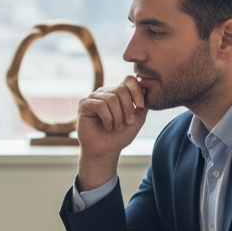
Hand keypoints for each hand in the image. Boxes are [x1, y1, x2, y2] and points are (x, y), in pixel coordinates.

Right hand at [76, 76, 147, 190]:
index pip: (129, 80)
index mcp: (118, 92)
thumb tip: (147, 90)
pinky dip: (108, 118)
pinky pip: (100, 105)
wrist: (106, 150)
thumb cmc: (120, 135)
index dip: (137, 91)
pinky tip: (107, 126)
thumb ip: (143, 104)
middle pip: (121, 89)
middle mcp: (105, 91)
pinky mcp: (84, 103)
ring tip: (116, 127)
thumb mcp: (137, 119)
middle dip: (128, 108)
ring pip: (111, 98)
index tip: (141, 106)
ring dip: (118, 116)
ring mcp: (94, 96)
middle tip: (128, 122)